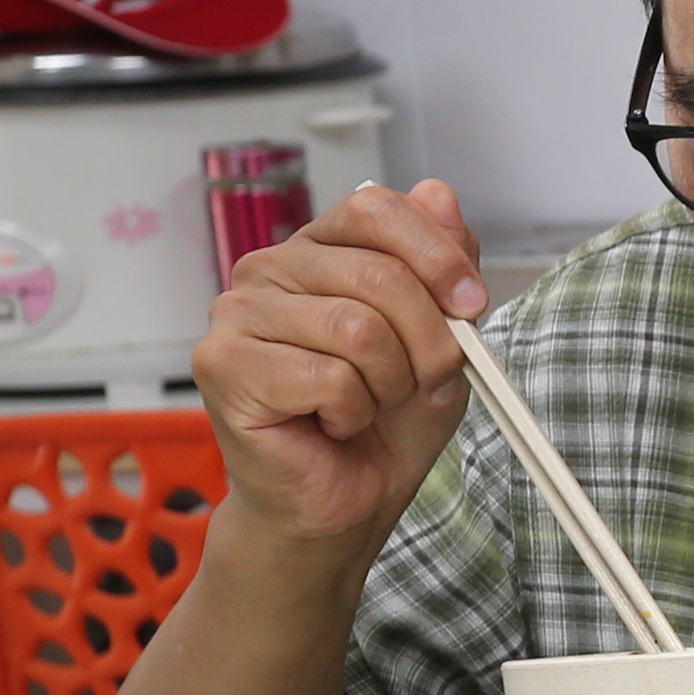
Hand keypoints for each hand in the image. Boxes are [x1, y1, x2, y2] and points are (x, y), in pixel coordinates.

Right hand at [185, 176, 485, 560]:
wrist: (345, 502)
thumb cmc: (386, 422)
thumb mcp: (442, 337)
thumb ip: (444, 266)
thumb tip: (438, 192)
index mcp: (320, 250)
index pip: (375, 208)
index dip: (436, 254)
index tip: (472, 305)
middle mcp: (269, 269)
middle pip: (378, 274)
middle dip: (428, 342)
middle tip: (421, 383)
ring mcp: (236, 314)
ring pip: (357, 328)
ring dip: (388, 384)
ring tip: (368, 406)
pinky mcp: (221, 364)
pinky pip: (327, 376)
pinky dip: (352, 412)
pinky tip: (331, 424)